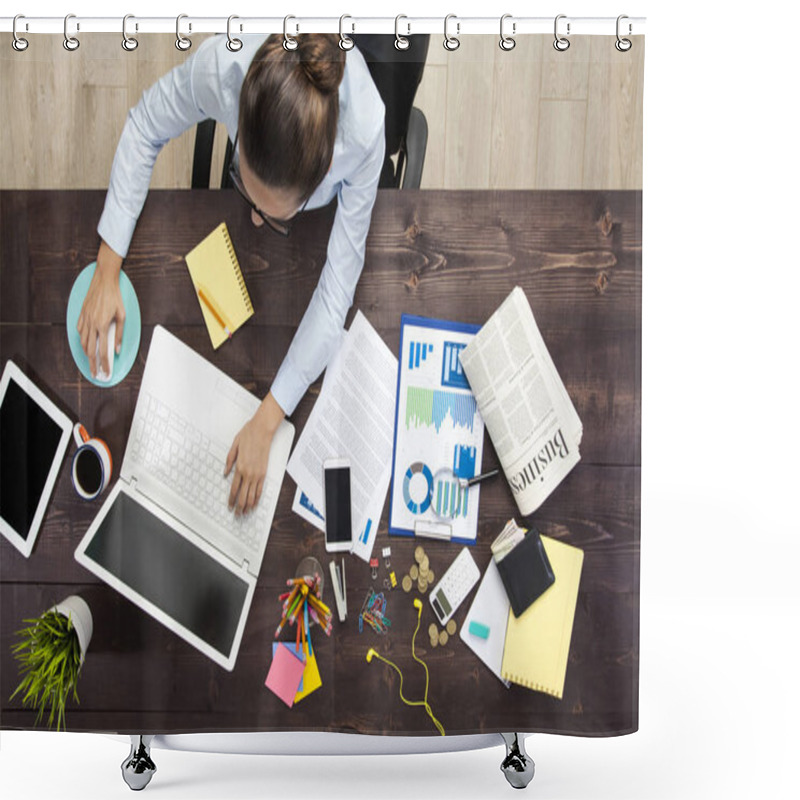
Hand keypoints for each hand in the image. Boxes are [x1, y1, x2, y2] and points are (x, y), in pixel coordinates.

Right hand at [77, 240, 124, 376]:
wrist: (103, 280)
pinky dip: (82, 339)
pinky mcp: (81, 314)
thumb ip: (119, 334)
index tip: (105, 372)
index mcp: (103, 326)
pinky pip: (79, 330)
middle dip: (92, 364)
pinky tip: (85, 343)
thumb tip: (117, 349)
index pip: (103, 351)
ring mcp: (85, 319)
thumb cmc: (114, 297)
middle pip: (90, 350)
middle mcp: (92, 324)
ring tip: (91, 361)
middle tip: (95, 373)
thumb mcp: (122, 316)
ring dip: (86, 353)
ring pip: (83, 341)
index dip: (104, 364)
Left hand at [225, 392, 285, 514]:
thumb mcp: (234, 446)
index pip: (234, 489)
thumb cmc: (249, 434)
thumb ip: (229, 461)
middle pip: (243, 495)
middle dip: (240, 507)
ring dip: (248, 505)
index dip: (231, 500)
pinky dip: (258, 498)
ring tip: (245, 512)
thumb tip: (225, 473)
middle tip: (237, 514)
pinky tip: (255, 502)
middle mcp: (249, 473)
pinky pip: (261, 488)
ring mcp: (258, 474)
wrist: (263, 429)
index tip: (229, 507)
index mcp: (240, 467)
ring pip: (253, 495)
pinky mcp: (265, 472)